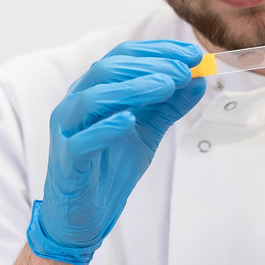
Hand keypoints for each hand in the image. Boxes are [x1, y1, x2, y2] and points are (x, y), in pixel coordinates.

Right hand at [27, 40, 205, 264]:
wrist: (87, 213)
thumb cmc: (110, 166)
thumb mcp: (148, 130)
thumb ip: (169, 105)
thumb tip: (197, 80)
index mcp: (94, 89)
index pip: (122, 57)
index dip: (157, 52)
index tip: (191, 56)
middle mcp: (76, 102)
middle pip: (107, 70)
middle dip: (148, 67)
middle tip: (182, 71)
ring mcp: (68, 130)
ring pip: (92, 98)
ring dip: (131, 88)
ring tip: (165, 86)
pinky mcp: (67, 159)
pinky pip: (83, 139)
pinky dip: (106, 127)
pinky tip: (129, 119)